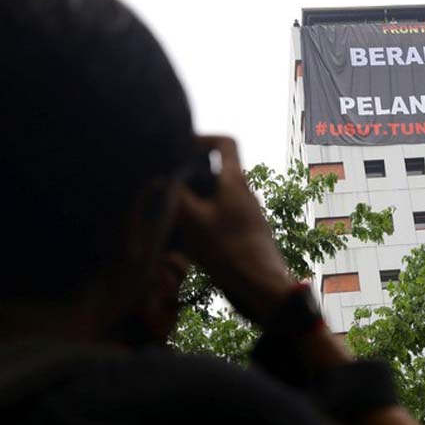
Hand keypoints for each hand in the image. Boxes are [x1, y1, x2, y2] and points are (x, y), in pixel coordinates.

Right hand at [174, 135, 295, 325]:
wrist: (262, 286)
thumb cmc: (229, 250)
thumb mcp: (192, 219)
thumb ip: (175, 193)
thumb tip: (161, 175)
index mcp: (235, 181)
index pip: (225, 142)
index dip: (202, 138)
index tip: (180, 149)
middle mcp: (246, 192)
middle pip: (218, 170)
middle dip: (191, 174)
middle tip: (167, 187)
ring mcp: (249, 213)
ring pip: (218, 195)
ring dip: (196, 200)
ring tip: (173, 215)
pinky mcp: (248, 232)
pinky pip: (222, 216)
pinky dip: (204, 219)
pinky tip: (188, 240)